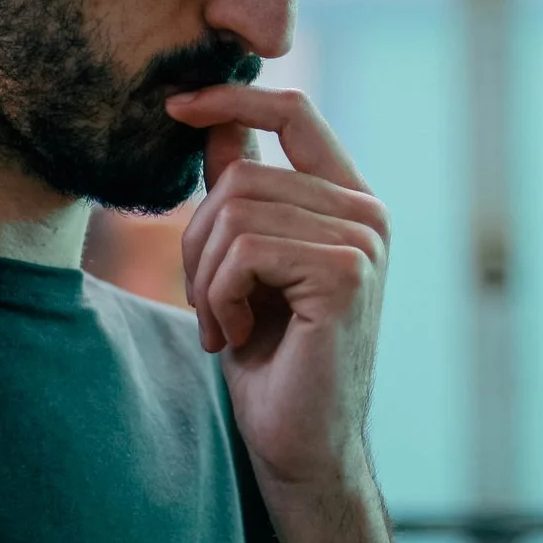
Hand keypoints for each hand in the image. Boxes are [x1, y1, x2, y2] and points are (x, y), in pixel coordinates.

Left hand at [164, 85, 388, 492]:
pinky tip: (237, 336)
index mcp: (347, 202)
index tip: (176, 106)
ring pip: (236, 212)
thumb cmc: (271, 359)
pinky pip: (245, 251)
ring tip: (223, 324)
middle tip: (205, 304)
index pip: (295, 112)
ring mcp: (363, 242)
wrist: (300, 444)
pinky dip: (219, 297)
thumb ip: (241, 195)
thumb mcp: (244, 265)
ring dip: (205, 277)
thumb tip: (209, 122)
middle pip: (242, 177)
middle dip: (198, 241)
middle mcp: (366, 214)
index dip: (233, 98)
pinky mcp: (346, 275)